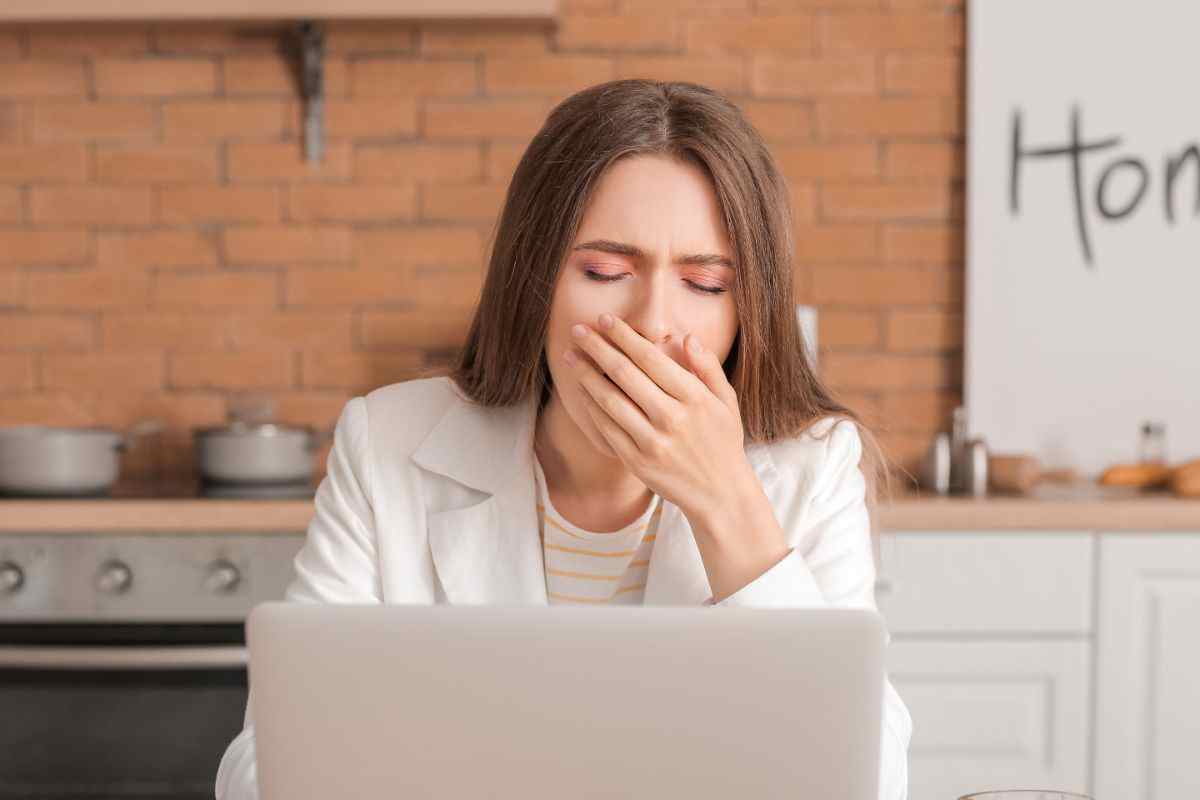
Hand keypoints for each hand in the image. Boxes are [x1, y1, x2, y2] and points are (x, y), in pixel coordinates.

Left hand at [563, 312, 754, 522]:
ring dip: (586, 375)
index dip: (624, 337)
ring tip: (571, 356)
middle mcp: (672, 418)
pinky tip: (582, 391)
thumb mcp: (727, 401)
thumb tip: (687, 338)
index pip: (650, 358)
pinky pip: (607, 429)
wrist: (720, 494)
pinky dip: (591, 407)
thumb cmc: (723, 441)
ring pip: (609, 400)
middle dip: (597, 348)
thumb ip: (708, 368)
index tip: (606, 320)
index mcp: (694, 398)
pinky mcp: (637, 462)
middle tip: (578, 330)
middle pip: (624, 374)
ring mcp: (652, 442)